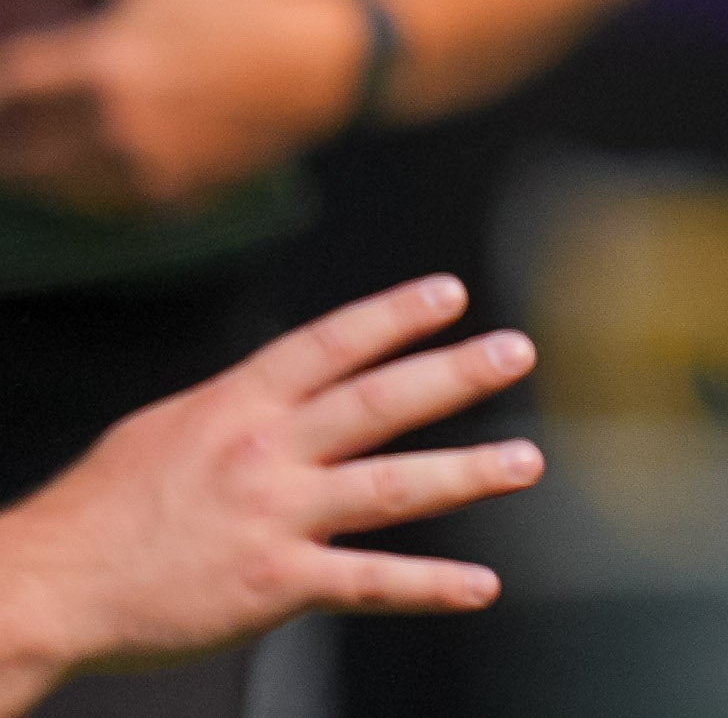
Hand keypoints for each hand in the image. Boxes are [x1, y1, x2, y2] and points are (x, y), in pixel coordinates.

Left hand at [0, 0, 372, 215]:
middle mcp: (121, 119)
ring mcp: (150, 159)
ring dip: (42, 169)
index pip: (13, 79)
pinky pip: (117, 198)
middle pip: (24, 148)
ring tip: (31, 156)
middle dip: (6, 139)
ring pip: (64, 180)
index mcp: (110, 60)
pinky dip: (100, 187)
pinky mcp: (178, 187)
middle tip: (8, 127)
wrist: (325, 57)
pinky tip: (98, 170)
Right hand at [0, 274, 537, 701]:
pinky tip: (480, 586)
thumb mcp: (165, 431)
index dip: (392, 315)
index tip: (451, 292)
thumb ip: (238, 405)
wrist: (47, 587)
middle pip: (378, 402)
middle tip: (517, 352)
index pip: (329, 345)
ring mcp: (274, 518)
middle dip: (455, 374)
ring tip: (526, 463)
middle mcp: (264, 453)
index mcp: (236, 406)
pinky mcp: (275, 584)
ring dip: (467, 473)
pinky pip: (369, 581)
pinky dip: (430, 586)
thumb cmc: (100, 510)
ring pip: (391, 487)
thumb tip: (288, 379)